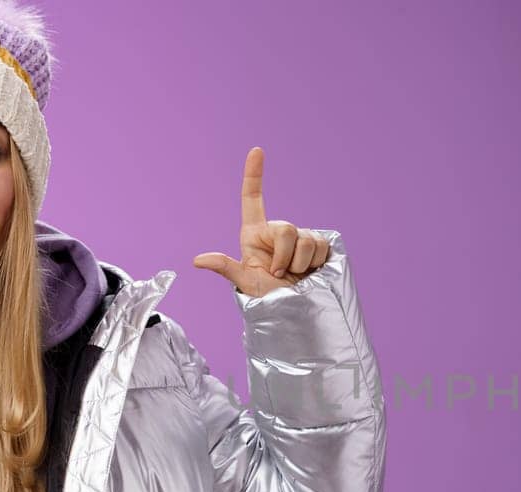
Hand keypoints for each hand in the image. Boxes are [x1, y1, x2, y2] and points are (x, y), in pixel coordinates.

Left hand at [191, 147, 330, 297]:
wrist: (295, 312)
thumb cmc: (267, 299)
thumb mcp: (246, 283)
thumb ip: (227, 267)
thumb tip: (198, 260)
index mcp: (254, 234)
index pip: (252, 198)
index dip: (254, 174)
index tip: (256, 151)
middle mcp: (278, 232)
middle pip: (286, 229)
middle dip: (284, 256)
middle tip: (280, 273)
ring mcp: (300, 238)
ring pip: (307, 239)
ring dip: (302, 263)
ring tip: (296, 276)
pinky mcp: (319, 246)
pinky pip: (322, 246)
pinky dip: (317, 262)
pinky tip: (311, 272)